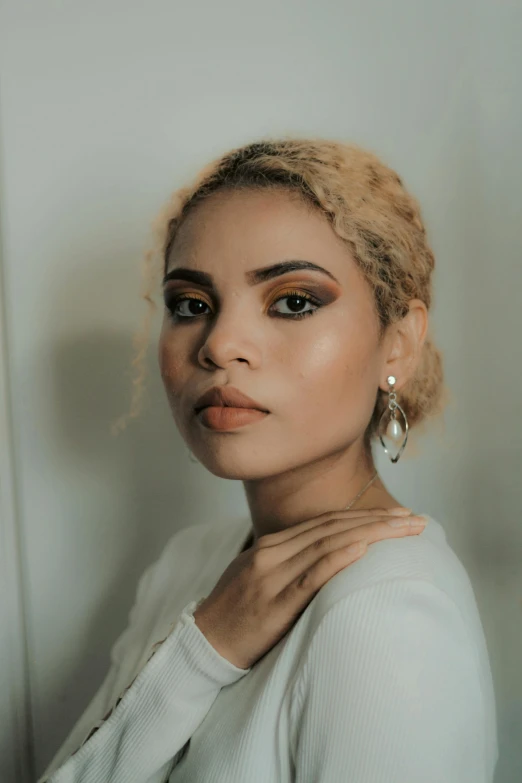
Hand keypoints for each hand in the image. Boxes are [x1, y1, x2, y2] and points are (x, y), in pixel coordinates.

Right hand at [193, 507, 426, 668]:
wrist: (203, 641)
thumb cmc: (235, 612)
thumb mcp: (259, 576)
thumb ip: (290, 562)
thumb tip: (328, 556)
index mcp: (273, 545)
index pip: (326, 522)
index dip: (364, 515)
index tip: (397, 513)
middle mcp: (274, 552)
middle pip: (333, 527)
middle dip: (378, 519)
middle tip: (415, 518)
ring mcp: (272, 574)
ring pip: (328, 544)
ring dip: (371, 533)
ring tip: (404, 529)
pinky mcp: (274, 602)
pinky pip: (311, 576)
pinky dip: (338, 558)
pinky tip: (363, 549)